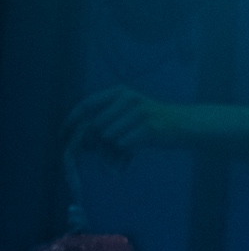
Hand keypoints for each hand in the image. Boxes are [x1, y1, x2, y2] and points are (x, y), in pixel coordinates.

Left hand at [64, 85, 179, 164]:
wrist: (183, 124)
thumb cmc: (150, 122)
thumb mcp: (127, 112)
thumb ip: (105, 120)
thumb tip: (80, 140)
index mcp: (119, 92)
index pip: (87, 104)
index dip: (71, 120)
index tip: (62, 135)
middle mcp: (128, 98)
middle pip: (95, 125)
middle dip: (91, 143)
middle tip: (95, 154)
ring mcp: (140, 112)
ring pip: (108, 137)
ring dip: (108, 152)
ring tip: (117, 157)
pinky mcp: (149, 128)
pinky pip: (122, 145)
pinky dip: (121, 155)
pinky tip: (126, 158)